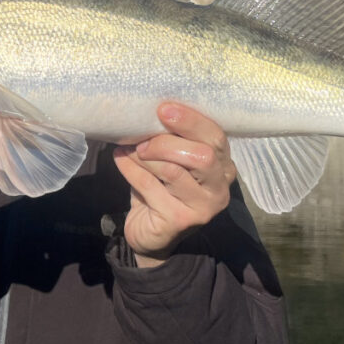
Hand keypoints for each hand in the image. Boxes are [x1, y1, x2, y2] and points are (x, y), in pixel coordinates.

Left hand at [113, 103, 235, 267]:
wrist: (152, 235)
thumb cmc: (163, 189)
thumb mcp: (173, 161)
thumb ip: (172, 141)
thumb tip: (149, 111)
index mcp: (223, 166)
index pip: (216, 137)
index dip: (191, 121)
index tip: (163, 109)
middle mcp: (219, 188)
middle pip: (202, 155)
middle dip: (168, 142)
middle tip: (142, 141)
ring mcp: (203, 207)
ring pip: (173, 171)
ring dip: (145, 157)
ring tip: (129, 150)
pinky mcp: (180, 220)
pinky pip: (150, 187)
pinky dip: (131, 169)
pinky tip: (120, 160)